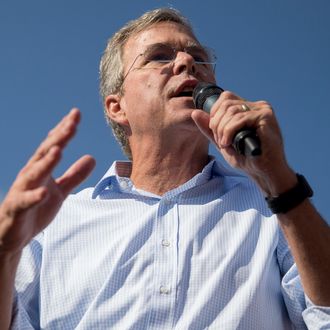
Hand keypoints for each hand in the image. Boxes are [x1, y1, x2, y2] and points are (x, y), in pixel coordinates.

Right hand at [0, 109, 94, 255]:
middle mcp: (31, 175)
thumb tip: (92, 157)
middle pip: (46, 153)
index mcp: (42, 169)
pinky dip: (35, 196)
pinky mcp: (18, 208)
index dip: (64, 130)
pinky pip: (26, 202)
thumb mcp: (60, 190)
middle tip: (72, 122)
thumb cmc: (36, 208)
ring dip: (47, 161)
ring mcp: (23, 190)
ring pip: (34, 173)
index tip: (76, 114)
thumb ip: (75, 175)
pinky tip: (46, 192)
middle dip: (59, 137)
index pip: (54, 145)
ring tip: (59, 150)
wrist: (12, 235)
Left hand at [192, 91, 296, 194]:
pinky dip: (229, 131)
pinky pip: (240, 118)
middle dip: (217, 123)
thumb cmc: (246, 159)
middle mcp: (256, 106)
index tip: (216, 133)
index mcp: (247, 109)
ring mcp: (262, 110)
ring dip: (222, 130)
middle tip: (220, 141)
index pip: (225, 98)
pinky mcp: (266, 117)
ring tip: (225, 144)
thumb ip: (209, 128)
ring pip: (231, 111)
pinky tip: (229, 143)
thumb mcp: (222, 142)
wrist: (263, 173)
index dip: (214, 114)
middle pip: (226, 103)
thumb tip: (194, 112)